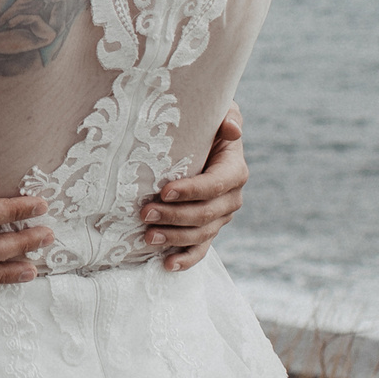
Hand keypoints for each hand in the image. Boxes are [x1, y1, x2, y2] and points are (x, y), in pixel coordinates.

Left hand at [140, 107, 247, 271]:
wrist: (203, 142)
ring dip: (174, 238)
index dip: (192, 190)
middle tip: (144, 212)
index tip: (164, 191)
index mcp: (234, 170)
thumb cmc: (206, 124)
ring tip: (146, 236)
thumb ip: (229, 117)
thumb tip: (231, 130)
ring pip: (201, 234)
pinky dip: (186, 260)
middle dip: (174, 216)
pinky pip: (201, 250)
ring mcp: (220, 217)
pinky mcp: (207, 230)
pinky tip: (167, 265)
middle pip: (206, 213)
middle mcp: (231, 198)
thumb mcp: (220, 113)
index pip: (216, 184)